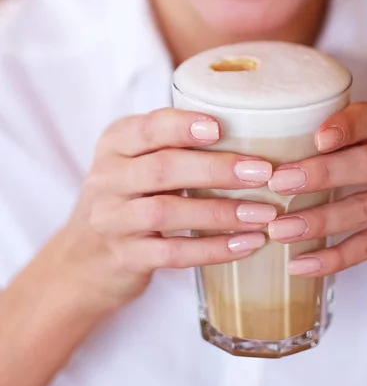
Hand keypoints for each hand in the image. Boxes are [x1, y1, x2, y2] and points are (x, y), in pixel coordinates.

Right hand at [54, 108, 275, 306]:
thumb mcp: (137, 163)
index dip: (183, 126)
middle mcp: (108, 178)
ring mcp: (113, 220)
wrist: (85, 259)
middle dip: (216, 169)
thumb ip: (174, 146)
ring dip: (220, 212)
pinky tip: (247, 245)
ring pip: (167, 212)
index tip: (221, 128)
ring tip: (263, 213)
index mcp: (116, 144)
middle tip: (263, 172)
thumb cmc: (129, 199)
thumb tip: (253, 133)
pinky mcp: (125, 257)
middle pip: (162, 168)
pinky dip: (213, 249)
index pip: (148, 127)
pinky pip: (172, 253)